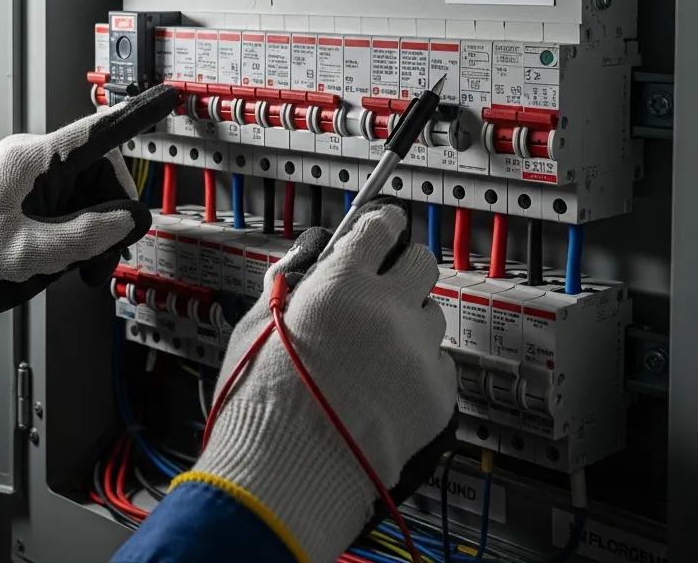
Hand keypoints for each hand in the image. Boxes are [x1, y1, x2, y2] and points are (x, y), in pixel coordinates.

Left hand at [0, 85, 178, 343]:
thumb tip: (128, 218)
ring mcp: (28, 183)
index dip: (138, 115)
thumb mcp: (34, 255)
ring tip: (82, 270)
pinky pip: (71, 211)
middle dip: (112, 217)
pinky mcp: (26, 202)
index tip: (168, 97)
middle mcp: (31, 164)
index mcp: (29, 161)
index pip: (97, 133)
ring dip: (96, 234)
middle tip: (104, 259)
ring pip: (89, 198)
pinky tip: (70, 265)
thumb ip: (89, 233)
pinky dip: (80, 238)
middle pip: (100, 176)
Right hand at [187, 201, 455, 562]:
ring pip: (433, 313)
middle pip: (422, 261)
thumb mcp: (258, 322)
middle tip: (383, 284)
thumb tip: (313, 251)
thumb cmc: (260, 402)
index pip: (379, 227)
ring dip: (410, 320)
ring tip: (376, 349)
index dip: (380, 222)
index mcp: (341, 285)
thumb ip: (290, 278)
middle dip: (403, 267)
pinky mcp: (437, 397)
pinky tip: (386, 385)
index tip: (382, 223)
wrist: (286, 476)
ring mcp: (418, 355)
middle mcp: (388, 311)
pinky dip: (418, 367)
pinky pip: (439, 363)